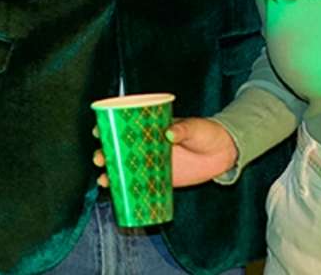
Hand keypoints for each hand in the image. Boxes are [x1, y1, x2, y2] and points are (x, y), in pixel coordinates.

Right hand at [92, 117, 238, 187]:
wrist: (223, 153)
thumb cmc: (206, 133)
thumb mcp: (194, 127)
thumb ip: (183, 129)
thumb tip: (169, 133)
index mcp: (151, 128)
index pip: (125, 125)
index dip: (108, 127)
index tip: (98, 131)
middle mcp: (147, 145)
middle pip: (119, 149)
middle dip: (105, 154)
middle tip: (99, 158)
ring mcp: (152, 163)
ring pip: (125, 168)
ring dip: (111, 174)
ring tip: (104, 180)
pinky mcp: (160, 180)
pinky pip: (139, 186)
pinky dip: (127, 191)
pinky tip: (116, 196)